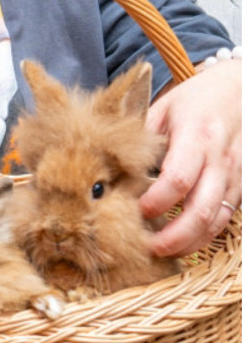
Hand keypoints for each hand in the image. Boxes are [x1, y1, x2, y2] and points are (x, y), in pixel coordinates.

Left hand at [141, 59, 241, 256]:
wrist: (237, 90)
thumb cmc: (192, 100)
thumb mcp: (161, 109)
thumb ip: (142, 140)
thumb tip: (110, 170)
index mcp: (197, 136)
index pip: (178, 179)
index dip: (155, 202)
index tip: (134, 211)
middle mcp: (221, 158)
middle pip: (201, 209)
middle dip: (174, 236)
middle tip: (147, 247)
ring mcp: (235, 175)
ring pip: (217, 220)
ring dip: (190, 242)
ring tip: (161, 252)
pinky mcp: (240, 185)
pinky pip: (224, 218)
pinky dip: (204, 235)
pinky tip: (182, 242)